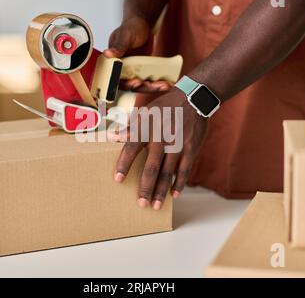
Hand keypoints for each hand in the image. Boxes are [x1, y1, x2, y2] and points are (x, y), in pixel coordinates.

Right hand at [103, 17, 173, 92]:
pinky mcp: (145, 73)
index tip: (136, 82)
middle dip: (144, 87)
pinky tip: (169, 84)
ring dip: (154, 87)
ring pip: (143, 85)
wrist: (142, 24)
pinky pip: (151, 81)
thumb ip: (118, 46)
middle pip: (132, 86)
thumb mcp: (124, 35)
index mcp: (114, 65)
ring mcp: (135, 73)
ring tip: (166, 86)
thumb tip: (107, 54)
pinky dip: (159, 83)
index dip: (126, 84)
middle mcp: (123, 72)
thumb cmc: (130, 28)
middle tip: (155, 86)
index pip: (117, 80)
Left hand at [109, 87, 207, 209]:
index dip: (124, 164)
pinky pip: (184, 170)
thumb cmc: (164, 107)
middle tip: (140, 203)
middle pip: (152, 166)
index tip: (118, 179)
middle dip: (145, 186)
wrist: (193, 98)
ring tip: (155, 206)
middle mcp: (162, 137)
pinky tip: (174, 195)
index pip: (132, 147)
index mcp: (147, 127)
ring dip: (161, 190)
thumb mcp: (144, 112)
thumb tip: (111, 137)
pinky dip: (179, 183)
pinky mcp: (191, 148)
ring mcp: (178, 144)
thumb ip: (129, 127)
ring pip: (168, 172)